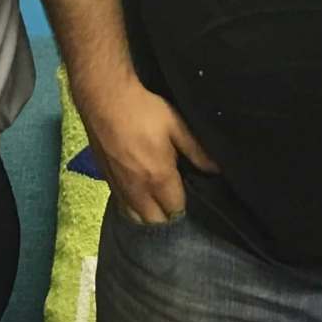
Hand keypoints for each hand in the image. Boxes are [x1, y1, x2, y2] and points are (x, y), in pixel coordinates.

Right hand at [78, 76, 219, 223]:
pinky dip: (133, 207)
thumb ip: (197, 151)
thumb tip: (216, 170)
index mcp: (158, 178)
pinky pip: (122, 207)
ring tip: (157, 199)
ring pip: (136, 218)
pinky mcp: (106, 181)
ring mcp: (120, 188)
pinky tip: (139, 193)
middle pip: (155, 222)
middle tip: (175, 195)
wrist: (105, 99)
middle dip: (168, 215)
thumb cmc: (143, 111)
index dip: (185, 204)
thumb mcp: (176, 125)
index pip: (175, 210)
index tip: (190, 192)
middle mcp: (138, 190)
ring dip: (149, 215)